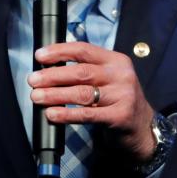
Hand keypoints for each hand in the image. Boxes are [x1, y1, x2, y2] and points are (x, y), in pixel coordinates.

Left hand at [28, 42, 156, 161]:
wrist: (143, 128)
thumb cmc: (118, 100)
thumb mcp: (109, 78)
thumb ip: (86, 70)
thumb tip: (48, 68)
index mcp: (116, 60)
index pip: (84, 50)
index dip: (59, 51)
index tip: (40, 56)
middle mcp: (121, 75)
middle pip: (80, 72)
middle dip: (52, 76)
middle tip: (33, 80)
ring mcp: (123, 96)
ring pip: (82, 93)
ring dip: (55, 95)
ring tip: (37, 97)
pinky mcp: (119, 116)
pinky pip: (87, 114)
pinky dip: (66, 114)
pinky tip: (52, 114)